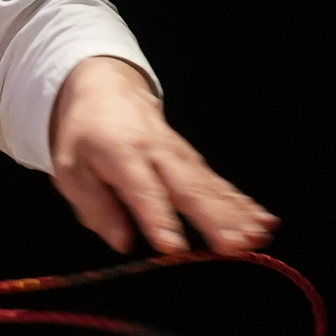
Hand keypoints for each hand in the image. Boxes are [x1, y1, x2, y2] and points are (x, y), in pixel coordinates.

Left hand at [48, 58, 273, 255]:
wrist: (106, 87)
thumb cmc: (83, 137)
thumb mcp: (70, 170)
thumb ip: (95, 207)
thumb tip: (122, 241)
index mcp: (120, 154)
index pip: (141, 189)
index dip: (157, 217)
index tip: (173, 247)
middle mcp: (157, 153)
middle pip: (188, 187)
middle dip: (213, 218)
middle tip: (235, 245)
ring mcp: (181, 155)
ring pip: (211, 185)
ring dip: (237, 212)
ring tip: (258, 235)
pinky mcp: (194, 161)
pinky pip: (220, 183)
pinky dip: (244, 202)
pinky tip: (265, 220)